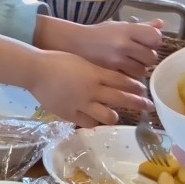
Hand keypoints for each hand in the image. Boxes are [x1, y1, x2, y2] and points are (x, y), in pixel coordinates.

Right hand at [29, 50, 150, 126]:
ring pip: (109, 116)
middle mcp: (92, 90)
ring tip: (114, 114)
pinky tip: (94, 118)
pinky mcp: (71, 114)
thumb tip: (114, 79)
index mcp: (95, 73)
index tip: (144, 90)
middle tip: (148, 107)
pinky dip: (94, 121)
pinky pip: (89, 123)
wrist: (35, 70)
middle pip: (122, 99)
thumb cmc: (57, 60)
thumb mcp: (82, 61)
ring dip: (114, 115)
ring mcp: (82, 104)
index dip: (136, 87)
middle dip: (139, 103)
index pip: (123, 81)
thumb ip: (98, 71)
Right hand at [67, 19, 161, 78]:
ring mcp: (117, 60)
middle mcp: (123, 44)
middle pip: (151, 57)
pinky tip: (121, 70)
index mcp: (127, 29)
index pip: (155, 37)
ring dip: (139, 68)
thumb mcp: (119, 26)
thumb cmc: (99, 33)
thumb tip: (161, 24)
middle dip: (147, 57)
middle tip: (136, 54)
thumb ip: (142, 27)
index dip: (154, 41)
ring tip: (128, 63)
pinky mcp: (111, 72)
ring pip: (142, 70)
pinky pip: (130, 78)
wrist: (75, 44)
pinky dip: (129, 76)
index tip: (147, 42)